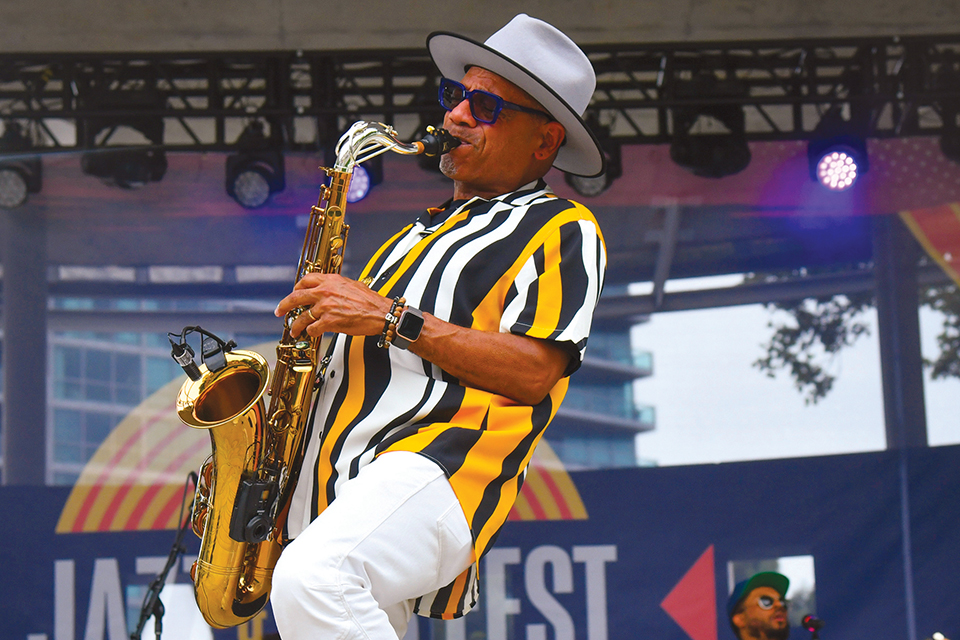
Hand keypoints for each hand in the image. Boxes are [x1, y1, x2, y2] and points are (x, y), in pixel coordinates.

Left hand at [274, 273, 390, 337]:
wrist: (379, 313)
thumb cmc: (369, 301)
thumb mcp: (351, 285)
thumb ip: (336, 286)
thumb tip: (328, 289)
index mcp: (330, 281)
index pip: (305, 280)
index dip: (296, 287)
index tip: (293, 293)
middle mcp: (325, 292)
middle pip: (296, 297)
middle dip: (284, 305)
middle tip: (280, 310)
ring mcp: (325, 307)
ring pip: (302, 317)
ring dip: (295, 325)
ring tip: (294, 329)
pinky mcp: (329, 322)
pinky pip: (312, 328)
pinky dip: (310, 332)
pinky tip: (310, 333)